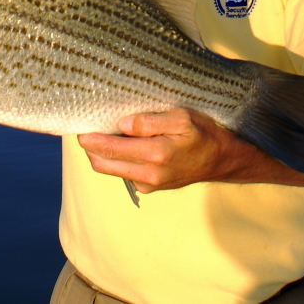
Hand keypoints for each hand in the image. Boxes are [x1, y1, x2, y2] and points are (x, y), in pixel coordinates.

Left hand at [78, 109, 247, 191]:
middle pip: (102, 164)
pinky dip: (119, 159)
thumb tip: (122, 124)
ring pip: (112, 170)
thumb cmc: (204, 133)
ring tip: (108, 132)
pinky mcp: (151, 187)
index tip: (79, 127)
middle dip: (90, 148)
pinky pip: (125, 172)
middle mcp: (148, 174)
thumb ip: (149, 121)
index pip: (109, 150)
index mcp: (154, 155)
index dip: (90, 139)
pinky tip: (127, 144)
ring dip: (104, 154)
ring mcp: (149, 183)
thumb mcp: (181, 117)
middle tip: (88, 128)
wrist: (223, 159)